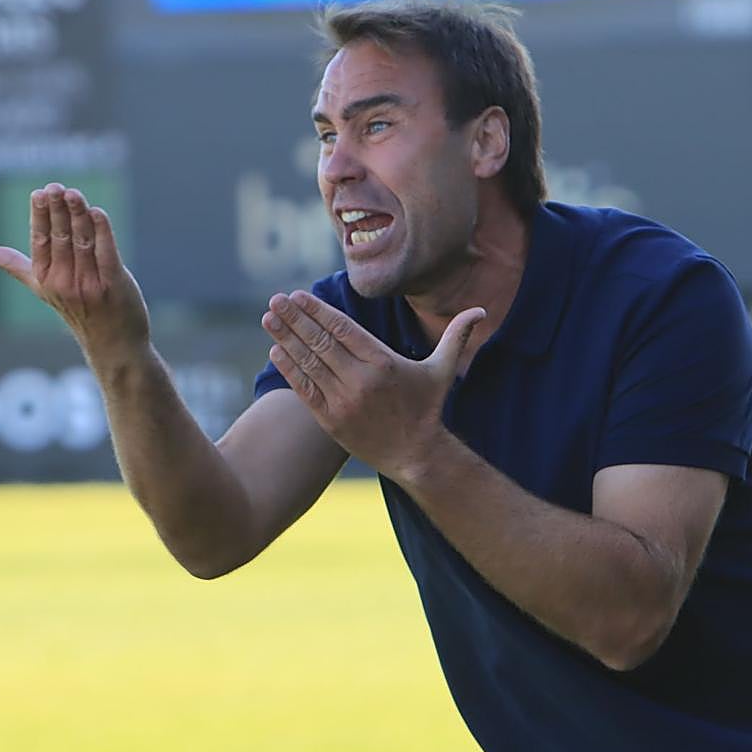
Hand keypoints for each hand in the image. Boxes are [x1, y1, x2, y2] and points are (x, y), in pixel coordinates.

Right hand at [0, 183, 149, 360]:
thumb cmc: (80, 311)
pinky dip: (102, 232)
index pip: (39, 241)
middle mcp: (64, 283)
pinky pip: (106, 254)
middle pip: (60, 238)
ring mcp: (89, 285)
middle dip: (58, 210)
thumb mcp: (44, 290)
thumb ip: (17, 267)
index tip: (39, 193)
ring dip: (79, 215)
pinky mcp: (114, 286)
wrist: (114, 344)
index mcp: (45, 279)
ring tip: (74, 194)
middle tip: (56, 187)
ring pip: (82, 242)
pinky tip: (98, 213)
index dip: (40, 216)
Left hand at [261, 290, 484, 481]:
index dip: (318, 310)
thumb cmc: (427, 408)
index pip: (343, 329)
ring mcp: (344, 401)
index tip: (299, 295)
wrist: (416, 456)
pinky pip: (304, 390)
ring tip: (268, 318)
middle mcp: (361, 380)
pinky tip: (276, 350)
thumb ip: (456, 336)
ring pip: (308, 363)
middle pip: (320, 342)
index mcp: (383, 362)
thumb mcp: (443, 370)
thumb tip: (482, 310)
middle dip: (295, 319)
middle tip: (275, 300)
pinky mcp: (331, 420)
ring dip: (285, 338)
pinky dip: (289, 369)